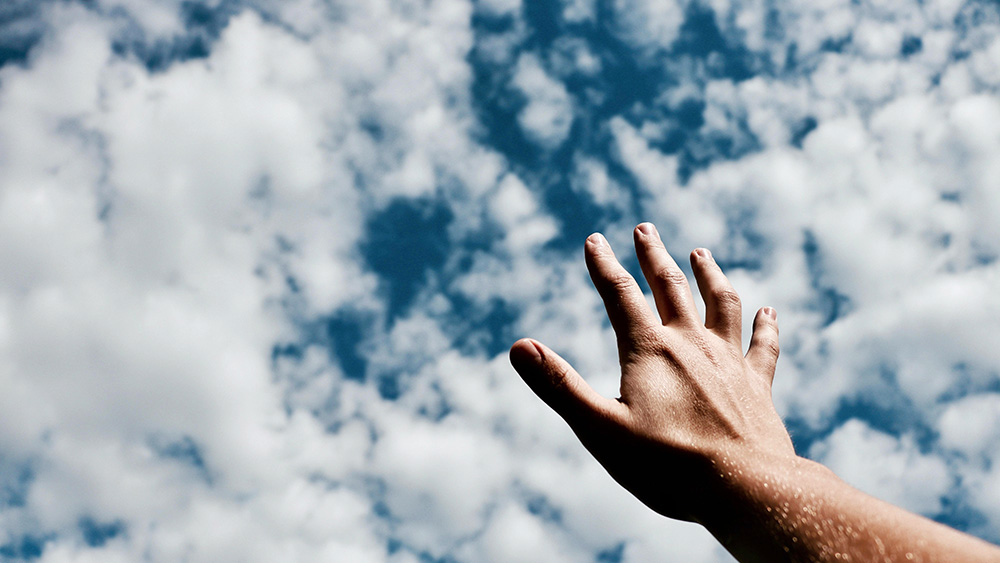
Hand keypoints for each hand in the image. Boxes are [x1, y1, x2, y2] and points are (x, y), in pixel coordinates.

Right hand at [510, 222, 795, 523]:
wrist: (745, 489)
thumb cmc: (668, 466)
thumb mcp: (600, 428)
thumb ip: (559, 386)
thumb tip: (518, 347)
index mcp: (649, 351)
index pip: (620, 295)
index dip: (604, 265)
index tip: (594, 239)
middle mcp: (691, 344)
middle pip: (670, 287)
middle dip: (654, 256)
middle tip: (645, 229)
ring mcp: (729, 362)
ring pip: (720, 304)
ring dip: (708, 275)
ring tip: (700, 254)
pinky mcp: (758, 385)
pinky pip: (763, 346)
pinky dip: (765, 326)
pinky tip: (768, 311)